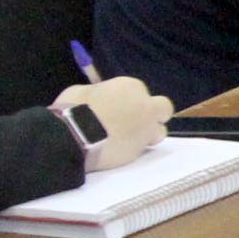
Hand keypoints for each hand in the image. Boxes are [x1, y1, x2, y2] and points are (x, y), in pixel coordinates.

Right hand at [52, 74, 170, 170]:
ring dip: (149, 134)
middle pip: (163, 109)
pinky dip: (135, 149)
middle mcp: (145, 106)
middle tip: (136, 121)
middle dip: (154, 114)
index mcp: (131, 86)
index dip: (131, 100)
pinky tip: (120, 150)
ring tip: (130, 139)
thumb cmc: (75, 107)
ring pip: (160, 132)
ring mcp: (146, 130)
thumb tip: (98, 98)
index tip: (118, 106)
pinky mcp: (140, 151)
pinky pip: (144, 148)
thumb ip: (99, 93)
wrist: (76, 136)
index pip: (140, 91)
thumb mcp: (83, 91)